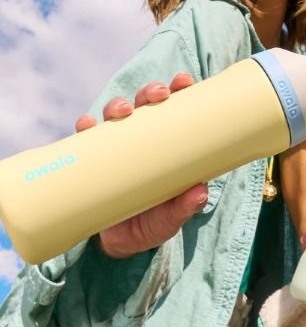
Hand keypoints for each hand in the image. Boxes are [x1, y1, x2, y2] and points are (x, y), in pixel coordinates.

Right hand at [75, 73, 207, 258]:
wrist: (122, 244)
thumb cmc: (155, 221)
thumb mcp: (173, 216)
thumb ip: (186, 206)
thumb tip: (200, 192)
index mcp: (167, 143)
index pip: (174, 110)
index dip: (178, 90)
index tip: (184, 82)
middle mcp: (141, 139)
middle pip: (144, 104)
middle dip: (151, 92)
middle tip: (159, 95)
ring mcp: (115, 147)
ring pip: (114, 115)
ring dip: (118, 105)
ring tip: (123, 111)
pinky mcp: (92, 160)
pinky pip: (85, 138)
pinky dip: (85, 128)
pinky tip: (87, 125)